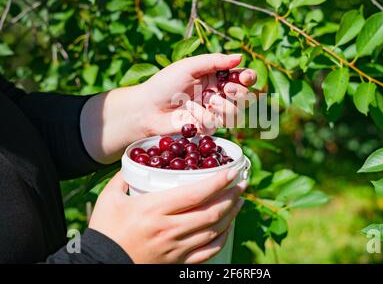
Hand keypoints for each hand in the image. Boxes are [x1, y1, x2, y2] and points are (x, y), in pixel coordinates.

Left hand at [81, 53, 256, 162]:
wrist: (147, 108)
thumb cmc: (165, 84)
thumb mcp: (189, 66)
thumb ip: (215, 61)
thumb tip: (240, 57)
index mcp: (216, 76)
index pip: (242, 77)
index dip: (248, 77)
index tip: (245, 76)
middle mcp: (218, 94)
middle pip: (245, 97)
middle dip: (240, 93)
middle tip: (226, 89)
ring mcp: (213, 112)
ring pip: (235, 113)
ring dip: (223, 107)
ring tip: (208, 102)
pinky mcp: (206, 127)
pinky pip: (216, 124)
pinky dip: (203, 117)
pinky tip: (190, 113)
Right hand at [88, 169, 246, 263]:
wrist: (99, 264)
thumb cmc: (105, 231)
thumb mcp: (110, 199)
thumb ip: (125, 177)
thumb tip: (137, 162)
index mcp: (155, 209)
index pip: (196, 193)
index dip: (218, 181)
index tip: (232, 171)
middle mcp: (170, 229)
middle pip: (212, 212)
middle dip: (232, 196)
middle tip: (241, 184)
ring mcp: (176, 248)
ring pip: (214, 230)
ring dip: (231, 214)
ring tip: (239, 201)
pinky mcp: (177, 262)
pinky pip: (208, 251)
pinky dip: (222, 237)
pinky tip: (226, 227)